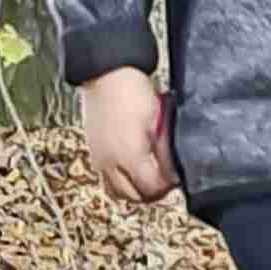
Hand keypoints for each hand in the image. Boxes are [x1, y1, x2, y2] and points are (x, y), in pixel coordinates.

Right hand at [80, 67, 174, 206]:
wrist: (105, 73)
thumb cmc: (133, 91)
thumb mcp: (159, 120)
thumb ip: (166, 148)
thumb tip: (174, 167)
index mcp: (130, 156)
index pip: (153, 188)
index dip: (169, 185)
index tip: (177, 176)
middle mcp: (111, 163)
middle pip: (136, 197)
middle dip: (154, 192)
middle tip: (166, 180)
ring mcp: (99, 160)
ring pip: (119, 193)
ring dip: (135, 191)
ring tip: (148, 178)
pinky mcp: (93, 153)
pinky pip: (106, 180)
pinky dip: (120, 182)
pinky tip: (131, 169)